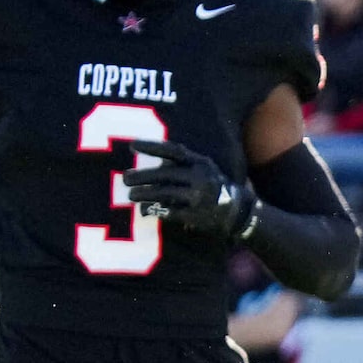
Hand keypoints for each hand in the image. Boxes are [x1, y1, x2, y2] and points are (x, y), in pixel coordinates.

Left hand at [124, 138, 256, 238]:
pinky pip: (170, 212)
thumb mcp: (203, 168)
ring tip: (131, 195)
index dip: (152, 147)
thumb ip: (182, 164)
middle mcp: (200, 178)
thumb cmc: (213, 186)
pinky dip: (155, 210)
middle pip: (165, 175)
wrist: (237, 212)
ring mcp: (199, 197)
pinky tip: (144, 209)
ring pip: (165, 193)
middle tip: (125, 178)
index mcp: (200, 162)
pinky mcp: (197, 216)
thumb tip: (153, 162)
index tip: (132, 146)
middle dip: (142, 176)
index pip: (173, 151)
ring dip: (145, 194)